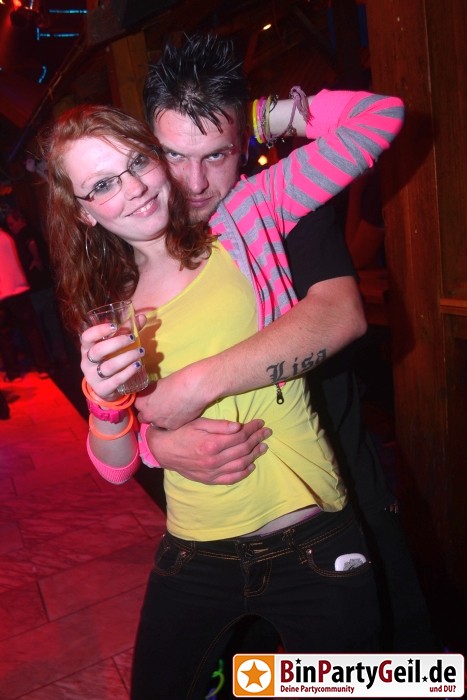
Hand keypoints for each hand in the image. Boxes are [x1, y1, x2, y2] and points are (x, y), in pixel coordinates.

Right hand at [80, 321, 145, 401]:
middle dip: (117, 343)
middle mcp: (86, 362)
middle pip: (98, 351)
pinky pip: (116, 380)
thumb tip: (141, 317)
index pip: (86, 337)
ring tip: (140, 352)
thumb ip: (126, 331)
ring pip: (108, 367)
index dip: (98, 330)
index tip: (114, 326)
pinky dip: (128, 372)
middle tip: (133, 338)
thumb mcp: (114, 346)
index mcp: (87, 348)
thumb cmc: (109, 360)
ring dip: (127, 357)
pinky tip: (138, 365)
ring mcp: (93, 377)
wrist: (105, 388)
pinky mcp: (102, 389)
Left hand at [135, 360, 214, 428]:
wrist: (192, 389)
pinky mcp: (171, 427)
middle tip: (159, 407)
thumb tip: (152, 396)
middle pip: (143, 417)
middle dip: (149, 413)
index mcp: (141, 402)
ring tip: (172, 410)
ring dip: (161, 419)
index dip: (144, 403)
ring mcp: (159, 423)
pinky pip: (168, 426)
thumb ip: (151, 393)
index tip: (150, 401)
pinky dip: (172, 422)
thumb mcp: (157, 384)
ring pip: (156, 424)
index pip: (137, 406)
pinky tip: (179, 414)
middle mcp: (147, 414)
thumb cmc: (176, 381)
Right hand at [147, 417, 271, 484]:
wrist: (164, 450)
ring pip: (240, 464)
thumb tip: (238, 426)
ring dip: (254, 455)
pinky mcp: (209, 479)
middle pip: (243, 449)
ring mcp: (212, 472)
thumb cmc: (181, 432)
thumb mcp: (198, 423)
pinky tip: (251, 466)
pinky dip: (243, 473)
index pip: (240, 436)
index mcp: (211, 444)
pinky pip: (231, 479)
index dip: (252, 428)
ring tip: (263, 447)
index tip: (260, 422)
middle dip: (257, 439)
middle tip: (266, 432)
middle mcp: (213, 460)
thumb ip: (219, 425)